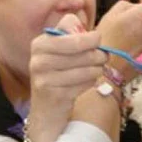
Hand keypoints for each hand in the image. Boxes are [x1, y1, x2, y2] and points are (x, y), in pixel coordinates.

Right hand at [28, 14, 107, 141]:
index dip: (90, 37)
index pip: (71, 33)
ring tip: (96, 70)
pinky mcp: (53, 95)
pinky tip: (87, 83)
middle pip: (82, 50)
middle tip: (104, 57)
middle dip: (98, 54)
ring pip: (86, 68)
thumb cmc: (60, 72)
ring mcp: (44, 78)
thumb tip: (94, 35)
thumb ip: (73, 33)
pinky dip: (90, 82)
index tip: (97, 40)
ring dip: (97, 70)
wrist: (47, 107)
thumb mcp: (61, 49)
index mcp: (40, 43)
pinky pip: (84, 83)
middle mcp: (38, 59)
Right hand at [96, 0, 141, 81]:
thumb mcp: (109, 16)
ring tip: (124, 44)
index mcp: (139, 17)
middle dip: (139, 21)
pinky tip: (129, 52)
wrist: (106, 72)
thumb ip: (127, 5)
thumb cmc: (105, 45)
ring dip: (140, 36)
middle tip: (123, 30)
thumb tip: (139, 4)